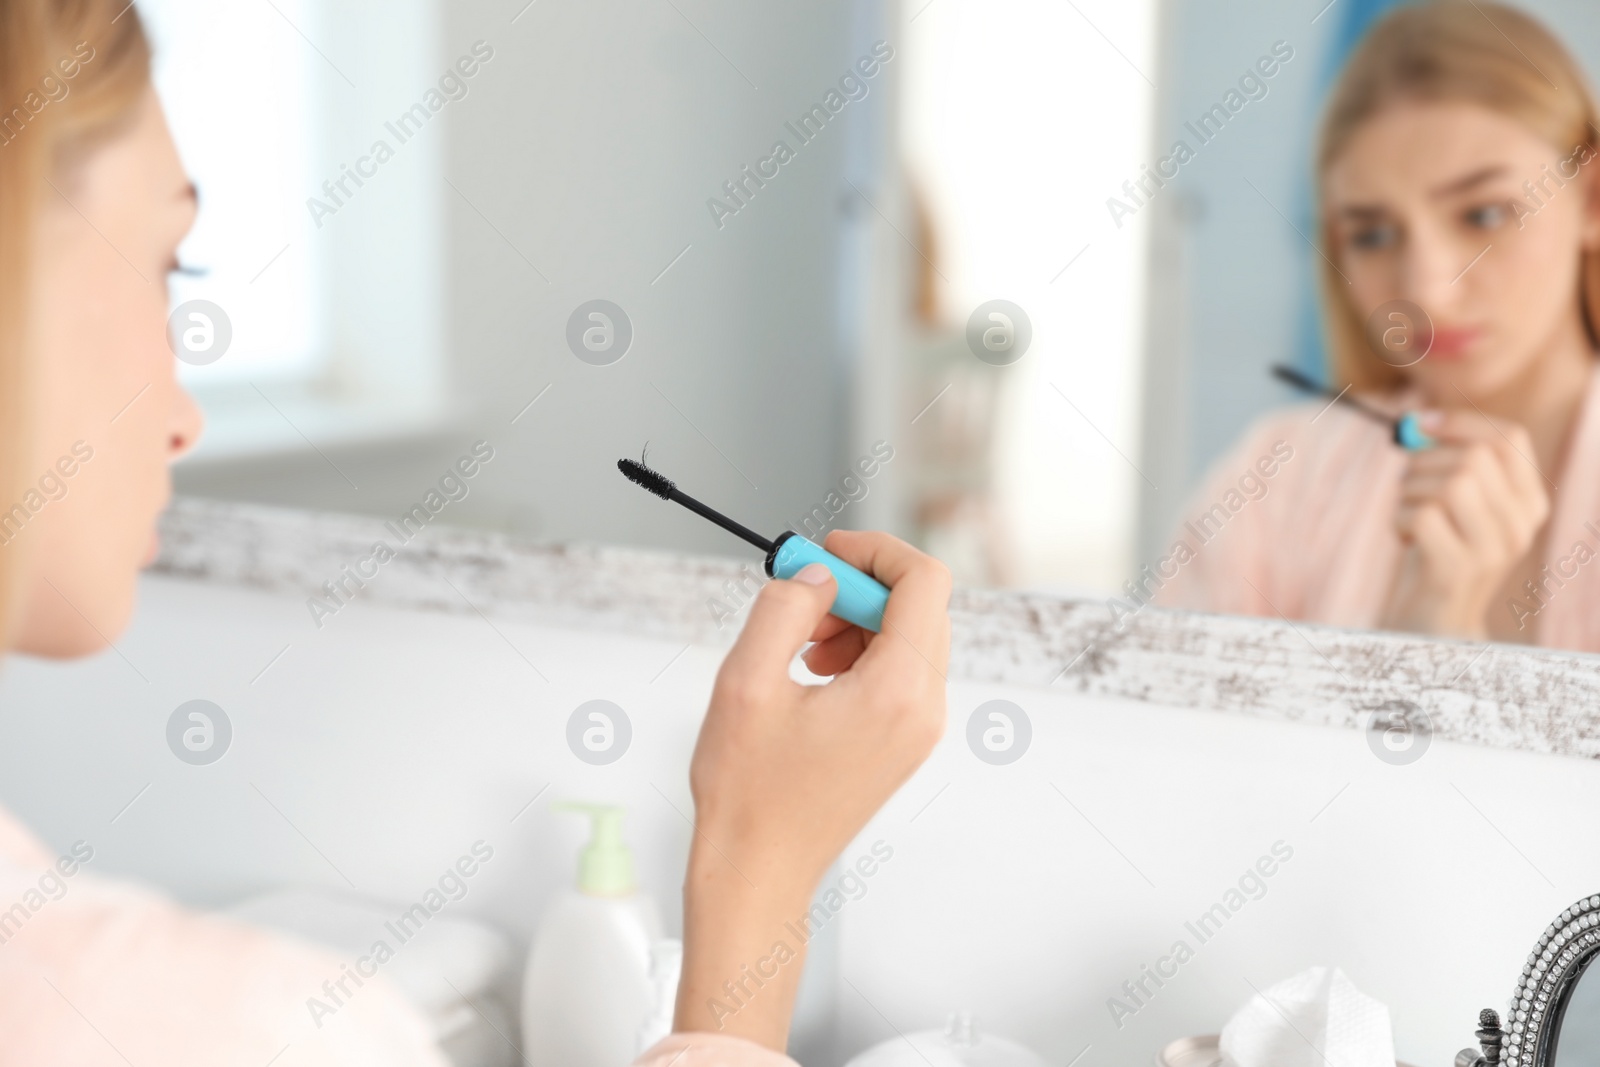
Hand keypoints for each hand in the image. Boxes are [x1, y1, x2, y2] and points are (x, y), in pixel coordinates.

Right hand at [673, 530, 950, 1047]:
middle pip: (922, 606)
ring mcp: (920, 730)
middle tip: (802, 602)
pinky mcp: (905, 743)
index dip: (876, 550)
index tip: (826, 553)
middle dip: (861, 588)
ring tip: (799, 647)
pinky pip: (901, 672)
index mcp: (897, 690)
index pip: (925, 582)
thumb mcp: (746, 681)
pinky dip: (862, 654)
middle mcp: (925, 710)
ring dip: (859, 621)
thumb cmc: (748, 792)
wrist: (758, 871)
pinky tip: (812, 675)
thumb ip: (786, 608)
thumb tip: (818, 575)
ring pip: (911, 637)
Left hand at [1380, 410, 1548, 637]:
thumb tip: (1420, 420)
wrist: (1435, 623)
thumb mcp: (1454, 506)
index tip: (1422, 422)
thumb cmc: (1436, 552)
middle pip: (1474, 458)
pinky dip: (1399, 520)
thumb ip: (1448, 463)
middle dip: (1424, 462)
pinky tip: (1407, 540)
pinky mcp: (1459, 568)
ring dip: (1409, 492)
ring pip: (1449, 483)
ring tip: (1409, 518)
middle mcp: (1521, 525)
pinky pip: (1421, 515)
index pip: (1509, 439)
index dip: (1462, 422)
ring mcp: (1494, 549)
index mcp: (1528, 503)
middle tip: (1407, 485)